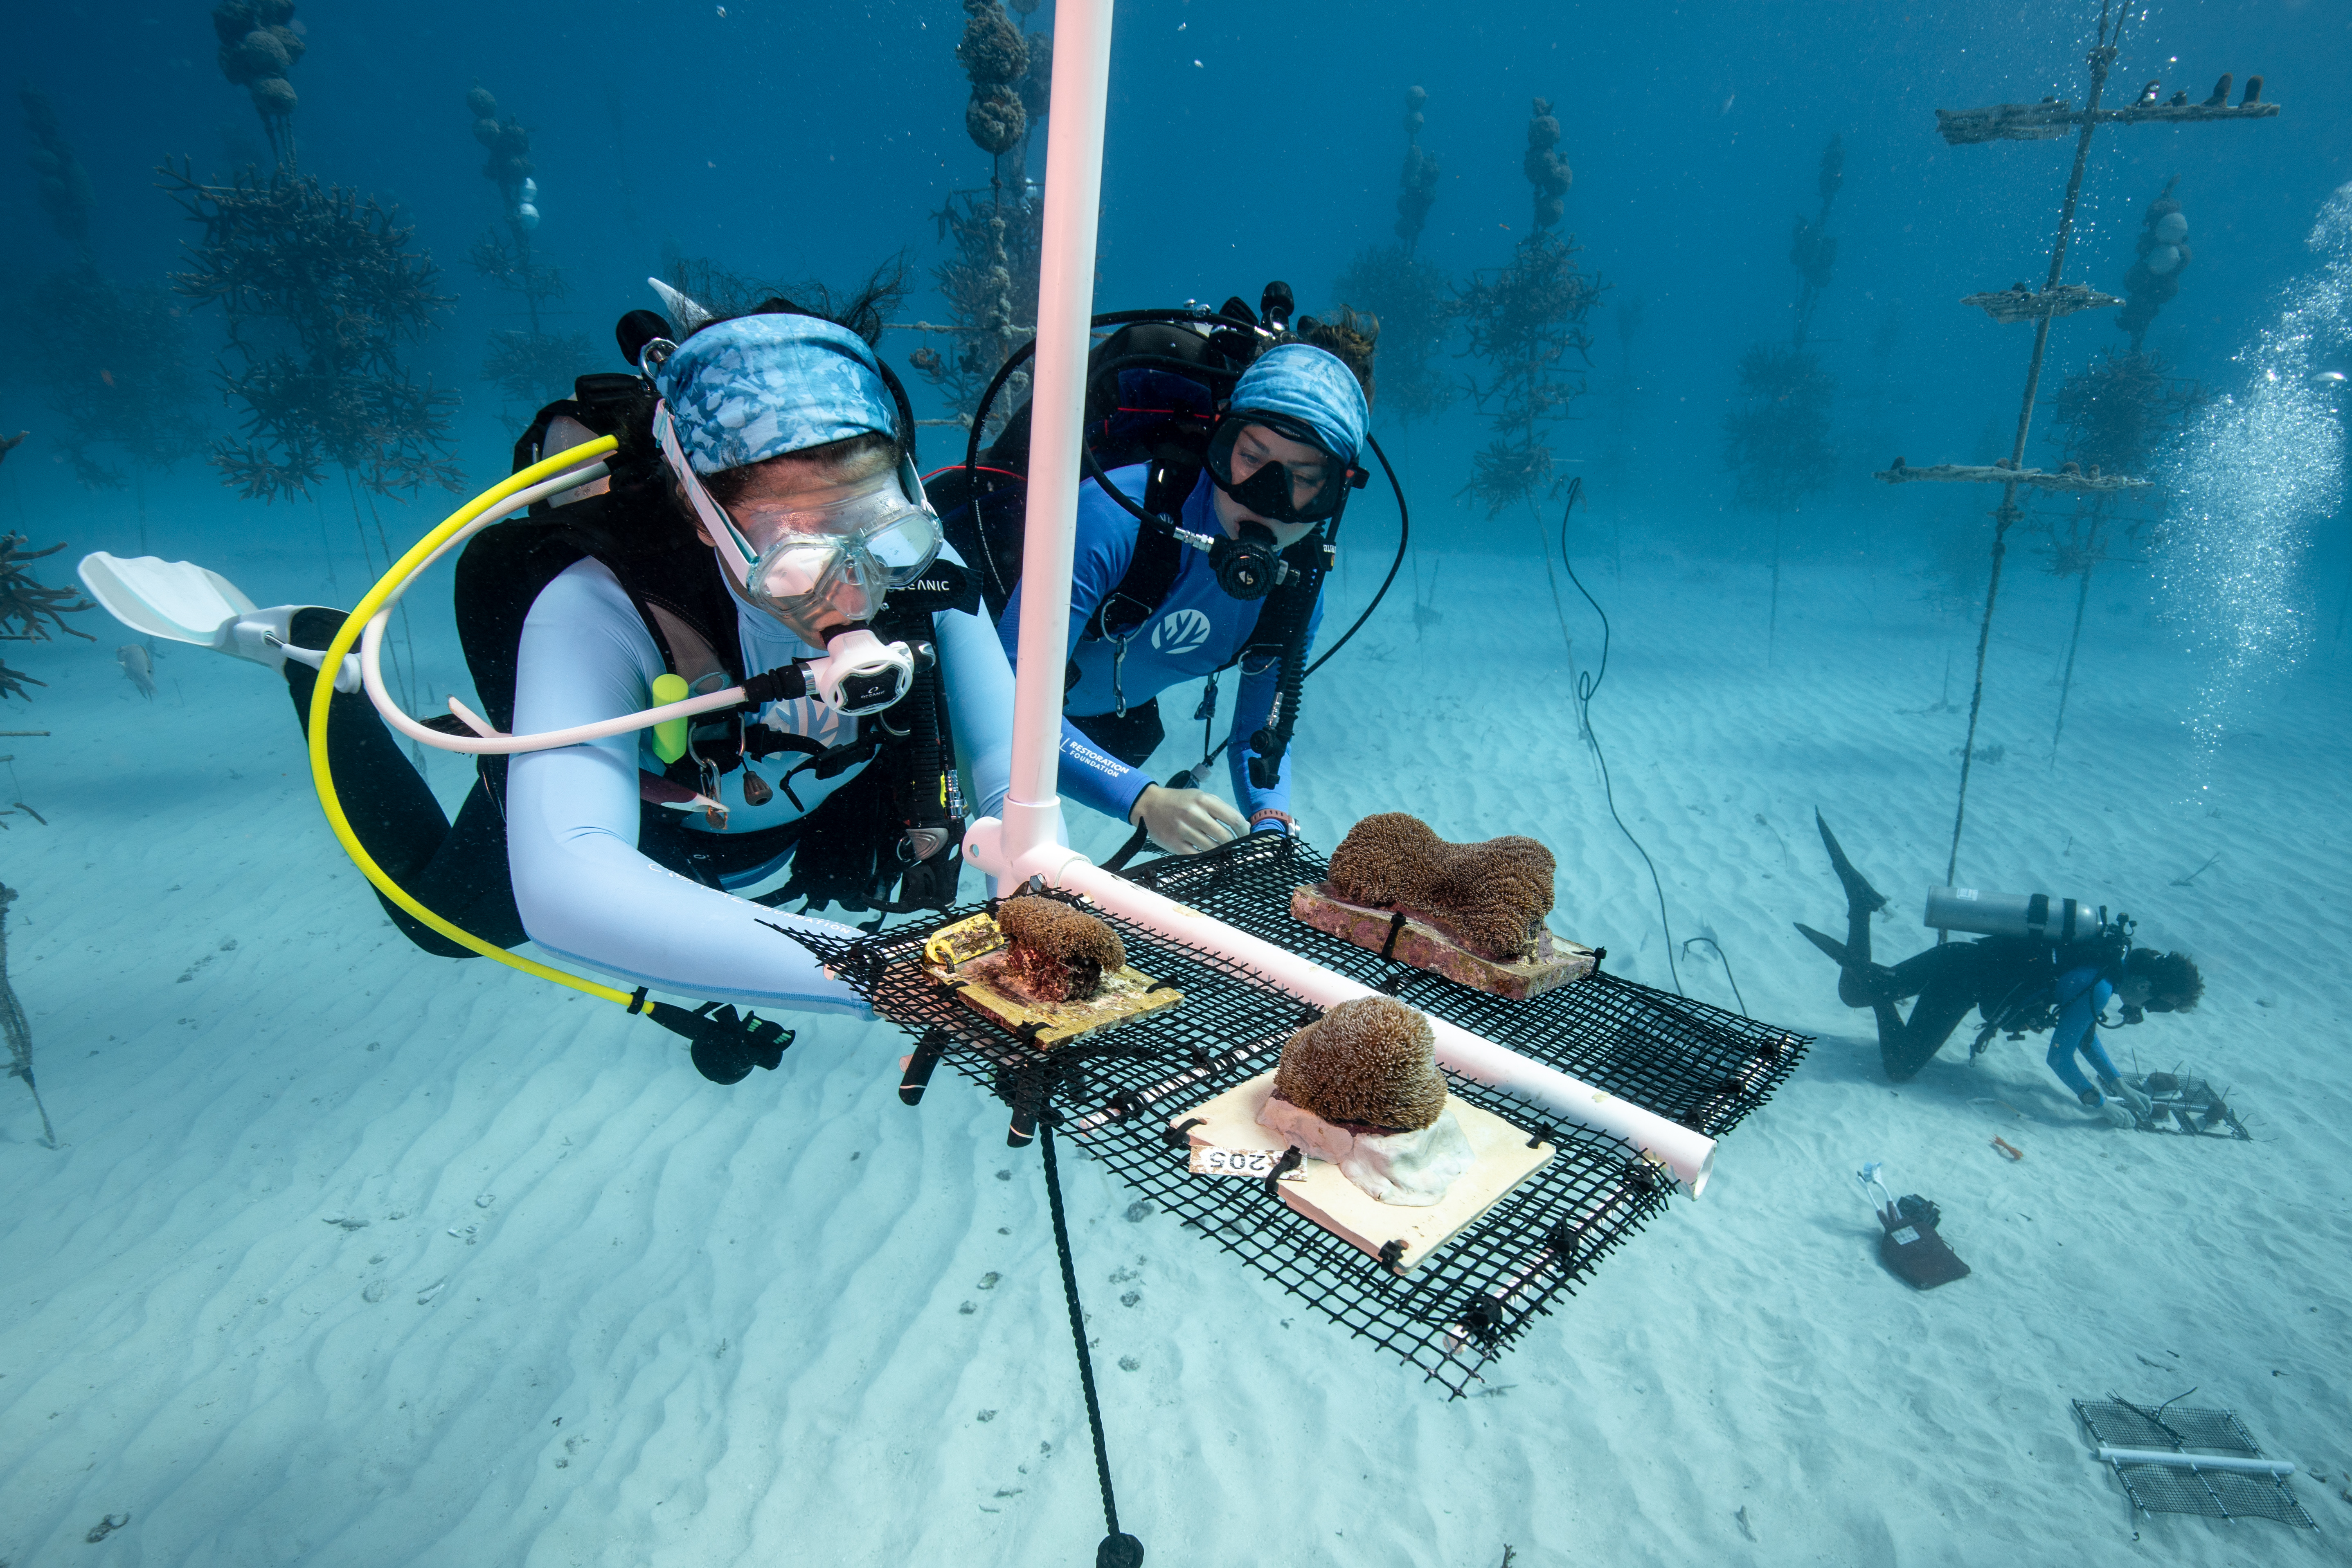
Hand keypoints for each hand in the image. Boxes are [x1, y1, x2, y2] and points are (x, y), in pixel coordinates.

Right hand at [1129, 785, 1246, 854]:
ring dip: (1221, 854)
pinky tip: (1210, 857)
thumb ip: (1222, 809)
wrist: (1149, 804)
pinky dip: (1207, 859)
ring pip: (1212, 849)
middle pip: (1225, 836)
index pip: (1234, 818)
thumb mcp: (1201, 797)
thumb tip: (1244, 826)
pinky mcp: (1174, 843)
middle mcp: (1194, 814)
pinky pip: (1197, 857)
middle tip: (1235, 848)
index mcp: (1204, 800)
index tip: (1244, 836)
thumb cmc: (1180, 801)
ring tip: (1224, 853)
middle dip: (1234, 845)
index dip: (1244, 831)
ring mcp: (1183, 830)